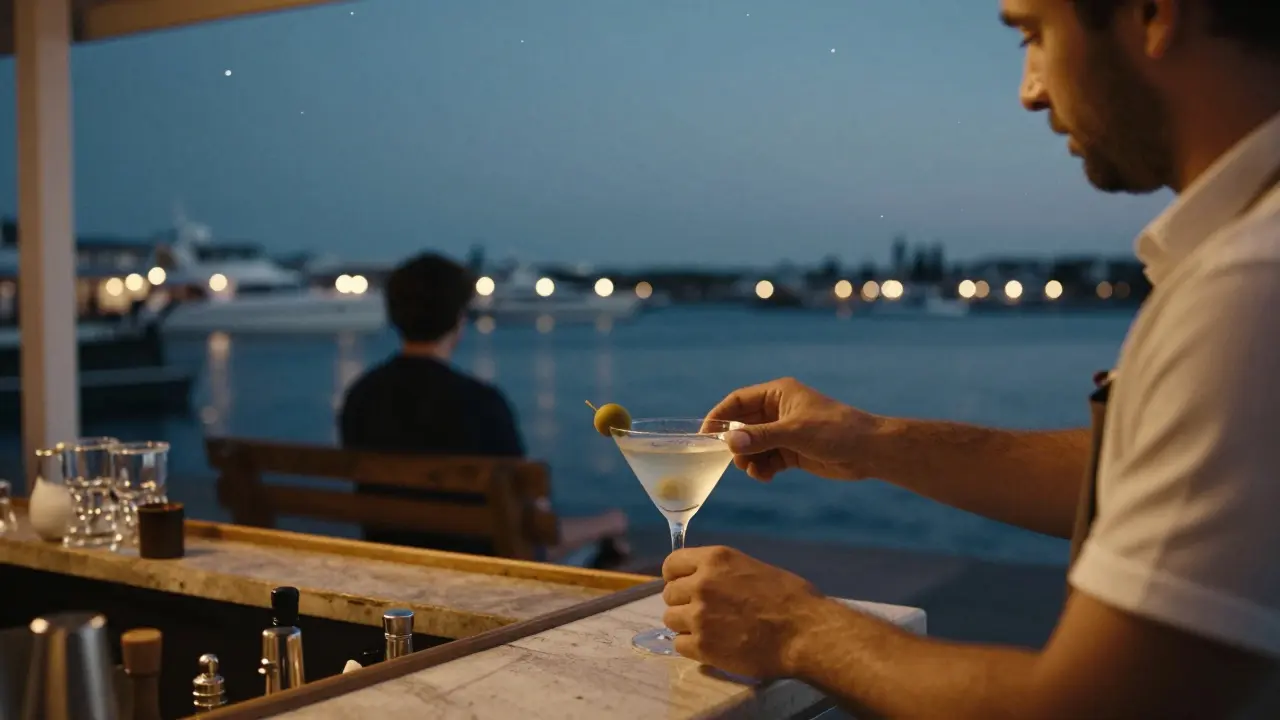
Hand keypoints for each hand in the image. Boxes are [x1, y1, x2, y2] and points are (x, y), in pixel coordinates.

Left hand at [661, 546, 830, 678]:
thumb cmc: (790, 597)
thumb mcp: (752, 567)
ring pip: (671, 620)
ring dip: (686, 626)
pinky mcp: (702, 646)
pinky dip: (692, 647)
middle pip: (669, 594)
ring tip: (708, 631)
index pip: (671, 564)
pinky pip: (680, 645)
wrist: (804, 632)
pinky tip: (711, 646)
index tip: (684, 586)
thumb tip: (704, 579)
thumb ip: (722, 572)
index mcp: (714, 559)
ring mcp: (699, 616)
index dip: (675, 577)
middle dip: (683, 603)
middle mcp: (701, 584)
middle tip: (703, 612)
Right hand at [704, 377, 883, 480]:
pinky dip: (762, 469)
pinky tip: (766, 477)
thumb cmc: (835, 431)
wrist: (868, 451)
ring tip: (755, 471)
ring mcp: (784, 432)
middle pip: (743, 425)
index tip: (705, 436)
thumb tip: (728, 443)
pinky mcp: (792, 451)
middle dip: (736, 444)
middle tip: (736, 460)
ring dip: (749, 459)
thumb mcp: (794, 432)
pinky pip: (766, 459)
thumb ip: (760, 437)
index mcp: (778, 394)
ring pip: (753, 445)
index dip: (719, 416)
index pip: (738, 401)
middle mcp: (778, 410)